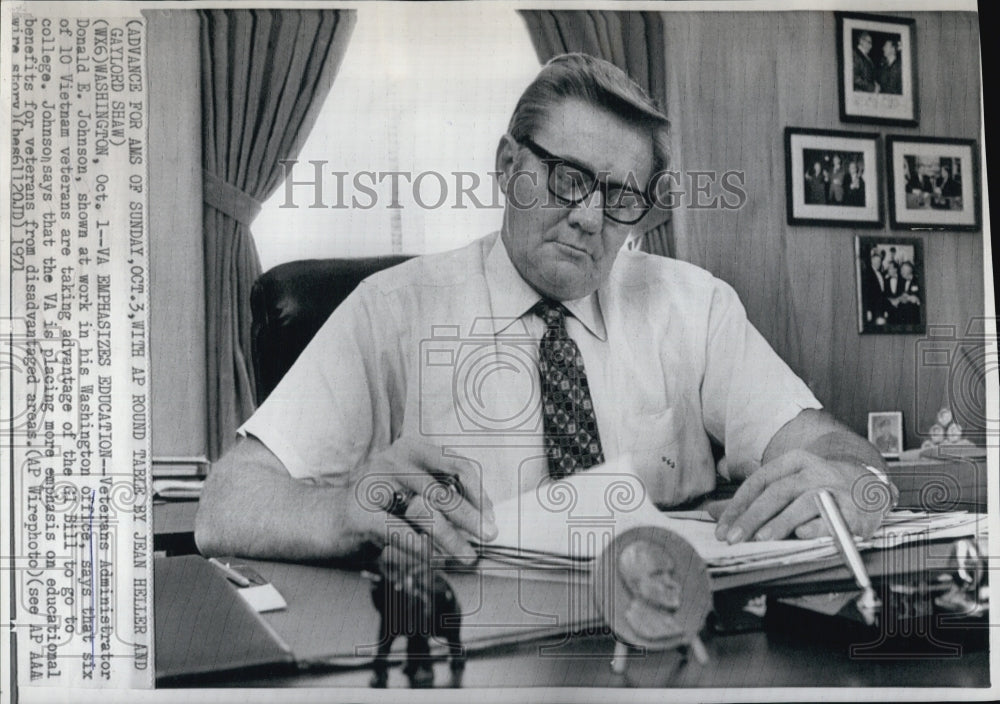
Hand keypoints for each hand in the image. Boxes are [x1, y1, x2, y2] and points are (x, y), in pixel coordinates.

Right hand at [338, 437, 496, 564]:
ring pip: (424, 512)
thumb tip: (484, 516)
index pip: (456, 465)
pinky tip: (434, 559)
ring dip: (451, 538)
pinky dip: (420, 548)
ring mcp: (375, 484)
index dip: (478, 491)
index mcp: (412, 448)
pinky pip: (399, 532)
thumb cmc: (376, 506)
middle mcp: (394, 459)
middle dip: (470, 516)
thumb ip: (442, 494)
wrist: (323, 519)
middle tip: (489, 535)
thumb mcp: (411, 489)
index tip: (490, 514)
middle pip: (443, 490)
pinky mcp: (360, 513)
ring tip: (467, 556)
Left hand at [708, 450, 888, 542]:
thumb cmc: (818, 488)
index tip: (721, 526)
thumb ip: (750, 500)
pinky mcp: (854, 511)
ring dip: (782, 522)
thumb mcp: (786, 485)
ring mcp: (835, 490)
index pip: (759, 481)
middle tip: (733, 537)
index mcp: (794, 462)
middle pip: (778, 492)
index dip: (738, 505)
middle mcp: (814, 472)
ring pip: (804, 503)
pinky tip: (802, 536)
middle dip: (752, 517)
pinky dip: (818, 527)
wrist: (871, 488)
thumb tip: (711, 511)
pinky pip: (834, 518)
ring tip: (761, 538)